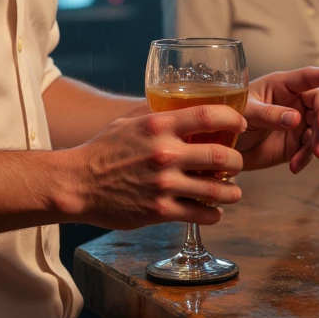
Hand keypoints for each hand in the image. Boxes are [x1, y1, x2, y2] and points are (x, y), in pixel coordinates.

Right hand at [63, 104, 246, 229]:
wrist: (77, 184)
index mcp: (158, 126)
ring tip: (233, 191)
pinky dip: (214, 214)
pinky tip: (213, 211)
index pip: (209, 115)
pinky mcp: (160, 211)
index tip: (241, 124)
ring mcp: (164, 184)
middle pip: (222, 155)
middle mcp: (165, 154)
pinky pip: (201, 214)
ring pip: (217, 190)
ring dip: (232, 192)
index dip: (234, 119)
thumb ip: (157, 114)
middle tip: (236, 164)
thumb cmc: (103, 150)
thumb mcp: (129, 122)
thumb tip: (181, 103)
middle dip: (237, 161)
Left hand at [239, 66, 318, 173]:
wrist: (222, 147)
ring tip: (315, 154)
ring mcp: (297, 123)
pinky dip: (306, 158)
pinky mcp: (295, 143)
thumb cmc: (229, 117)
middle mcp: (294, 101)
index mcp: (282, 85)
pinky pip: (309, 149)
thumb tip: (296, 118)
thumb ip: (270, 114)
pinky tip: (294, 166)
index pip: (308, 77)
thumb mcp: (246, 112)